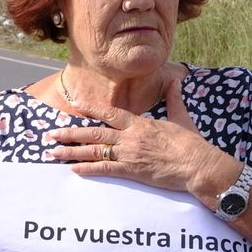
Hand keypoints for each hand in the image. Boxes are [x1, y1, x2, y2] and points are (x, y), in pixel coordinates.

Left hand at [45, 75, 235, 197]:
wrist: (199, 165)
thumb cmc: (192, 144)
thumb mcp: (182, 117)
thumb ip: (174, 99)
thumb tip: (175, 80)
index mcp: (140, 124)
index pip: (110, 113)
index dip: (91, 108)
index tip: (75, 105)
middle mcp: (130, 137)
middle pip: (94, 133)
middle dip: (70, 132)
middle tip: (51, 133)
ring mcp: (129, 155)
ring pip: (94, 151)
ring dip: (72, 152)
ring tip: (53, 152)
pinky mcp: (132, 172)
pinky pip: (105, 170)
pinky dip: (88, 169)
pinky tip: (73, 169)